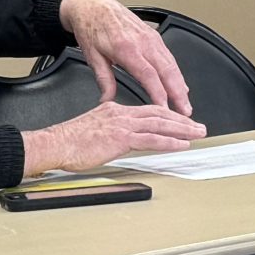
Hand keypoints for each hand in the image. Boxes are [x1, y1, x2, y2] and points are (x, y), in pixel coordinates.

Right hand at [22, 101, 205, 173]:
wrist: (55, 144)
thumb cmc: (68, 141)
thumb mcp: (93, 130)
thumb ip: (109, 131)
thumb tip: (118, 139)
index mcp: (114, 110)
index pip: (146, 110)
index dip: (166, 115)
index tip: (179, 121)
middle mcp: (120, 113)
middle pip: (158, 114)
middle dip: (181, 120)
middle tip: (198, 126)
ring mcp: (122, 125)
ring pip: (159, 124)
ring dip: (182, 129)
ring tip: (197, 134)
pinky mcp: (121, 138)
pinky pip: (151, 139)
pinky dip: (169, 142)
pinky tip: (181, 144)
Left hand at [61, 0, 193, 115]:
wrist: (93, 5)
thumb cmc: (92, 27)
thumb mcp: (92, 56)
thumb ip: (104, 80)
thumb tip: (107, 99)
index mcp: (126, 48)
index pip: (149, 76)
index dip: (159, 94)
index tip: (165, 109)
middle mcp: (142, 42)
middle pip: (167, 71)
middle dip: (178, 93)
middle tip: (185, 112)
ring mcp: (151, 37)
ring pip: (172, 64)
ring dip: (181, 85)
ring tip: (185, 102)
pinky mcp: (154, 35)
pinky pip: (169, 56)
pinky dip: (177, 72)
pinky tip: (180, 83)